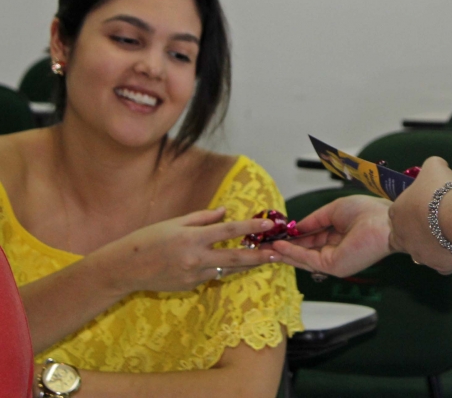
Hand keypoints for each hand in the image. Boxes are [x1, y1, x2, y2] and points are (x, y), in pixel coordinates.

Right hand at [97, 207, 279, 294]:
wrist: (125, 268)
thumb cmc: (148, 239)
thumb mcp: (175, 222)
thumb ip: (204, 218)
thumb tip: (226, 211)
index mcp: (192, 238)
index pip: (229, 231)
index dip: (251, 226)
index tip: (269, 224)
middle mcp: (196, 259)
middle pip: (236, 257)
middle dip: (259, 256)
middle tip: (278, 253)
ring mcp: (194, 276)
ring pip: (227, 269)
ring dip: (246, 263)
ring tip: (265, 257)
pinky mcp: (190, 287)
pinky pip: (212, 275)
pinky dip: (222, 268)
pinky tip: (229, 262)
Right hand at [270, 195, 392, 276]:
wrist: (384, 222)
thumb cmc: (366, 211)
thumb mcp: (334, 210)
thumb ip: (314, 220)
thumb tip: (297, 227)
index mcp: (339, 235)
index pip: (312, 238)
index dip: (295, 236)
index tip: (278, 232)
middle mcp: (335, 250)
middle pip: (305, 250)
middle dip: (285, 246)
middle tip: (264, 242)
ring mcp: (333, 260)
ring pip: (303, 257)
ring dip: (284, 251)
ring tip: (264, 245)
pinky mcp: (332, 266)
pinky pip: (308, 259)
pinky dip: (292, 253)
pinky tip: (278, 246)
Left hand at [388, 157, 451, 273]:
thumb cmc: (439, 189)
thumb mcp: (433, 166)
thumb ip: (431, 167)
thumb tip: (436, 166)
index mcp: (396, 213)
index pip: (398, 213)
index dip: (412, 208)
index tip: (426, 203)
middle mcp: (403, 236)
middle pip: (407, 235)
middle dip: (418, 230)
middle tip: (435, 220)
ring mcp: (419, 253)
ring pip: (423, 251)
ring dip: (433, 244)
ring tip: (449, 232)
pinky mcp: (438, 266)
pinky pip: (442, 264)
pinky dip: (449, 258)